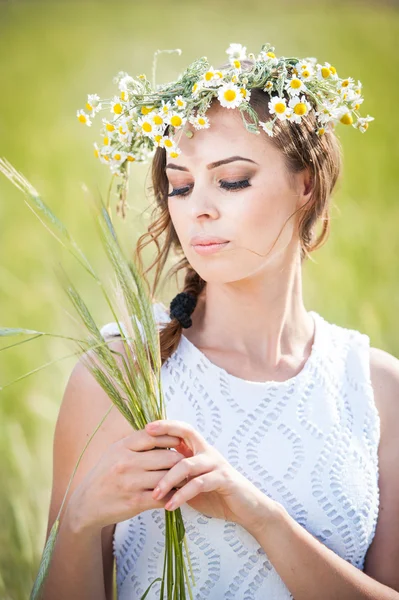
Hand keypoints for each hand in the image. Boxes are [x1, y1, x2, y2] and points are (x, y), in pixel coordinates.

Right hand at [68, 429, 184, 532]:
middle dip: (180, 460)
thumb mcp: (115, 452)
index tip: (180, 441)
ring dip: (179, 479)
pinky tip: (176, 495)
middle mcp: (126, 462)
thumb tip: (164, 432)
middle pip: (167, 457)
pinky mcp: (135, 502)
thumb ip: (136, 442)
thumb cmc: (105, 475)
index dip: (171, 437)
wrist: (86, 504)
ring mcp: (131, 482)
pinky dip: (173, 496)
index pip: (154, 435)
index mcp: (122, 446)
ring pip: (168, 477)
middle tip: (187, 463)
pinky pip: (163, 497)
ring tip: (185, 479)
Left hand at [145, 419, 276, 531]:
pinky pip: (199, 484)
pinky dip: (182, 495)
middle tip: (145, 436)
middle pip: (187, 433)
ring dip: (168, 479)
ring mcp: (217, 464)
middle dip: (166, 431)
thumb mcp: (193, 483)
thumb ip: (178, 476)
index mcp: (201, 450)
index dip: (166, 425)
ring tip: (154, 493)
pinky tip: (170, 505)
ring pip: (187, 464)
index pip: (183, 429)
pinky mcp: (224, 480)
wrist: (247, 509)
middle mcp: (208, 452)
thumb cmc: (216, 495)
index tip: (147, 426)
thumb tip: (149, 475)